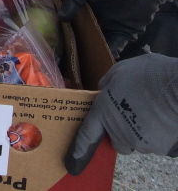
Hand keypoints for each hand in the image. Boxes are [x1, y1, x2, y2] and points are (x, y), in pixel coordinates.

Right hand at [59, 0, 177, 57]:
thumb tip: (61, 18)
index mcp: (86, 4)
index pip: (72, 16)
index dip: (64, 24)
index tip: (53, 34)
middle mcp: (96, 16)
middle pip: (83, 31)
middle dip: (75, 40)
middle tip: (62, 51)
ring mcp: (109, 26)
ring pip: (96, 40)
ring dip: (89, 49)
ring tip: (77, 59)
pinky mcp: (123, 34)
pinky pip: (113, 46)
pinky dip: (107, 53)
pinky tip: (98, 60)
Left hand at [65, 53, 177, 173]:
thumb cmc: (149, 75)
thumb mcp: (120, 71)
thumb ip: (107, 83)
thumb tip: (103, 91)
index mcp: (104, 111)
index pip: (87, 135)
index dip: (78, 150)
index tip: (72, 165)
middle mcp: (119, 131)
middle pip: (116, 142)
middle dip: (120, 133)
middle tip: (131, 116)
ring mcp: (140, 142)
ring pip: (137, 142)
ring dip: (140, 132)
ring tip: (152, 113)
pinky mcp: (160, 148)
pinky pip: (156, 144)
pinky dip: (158, 136)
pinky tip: (164, 119)